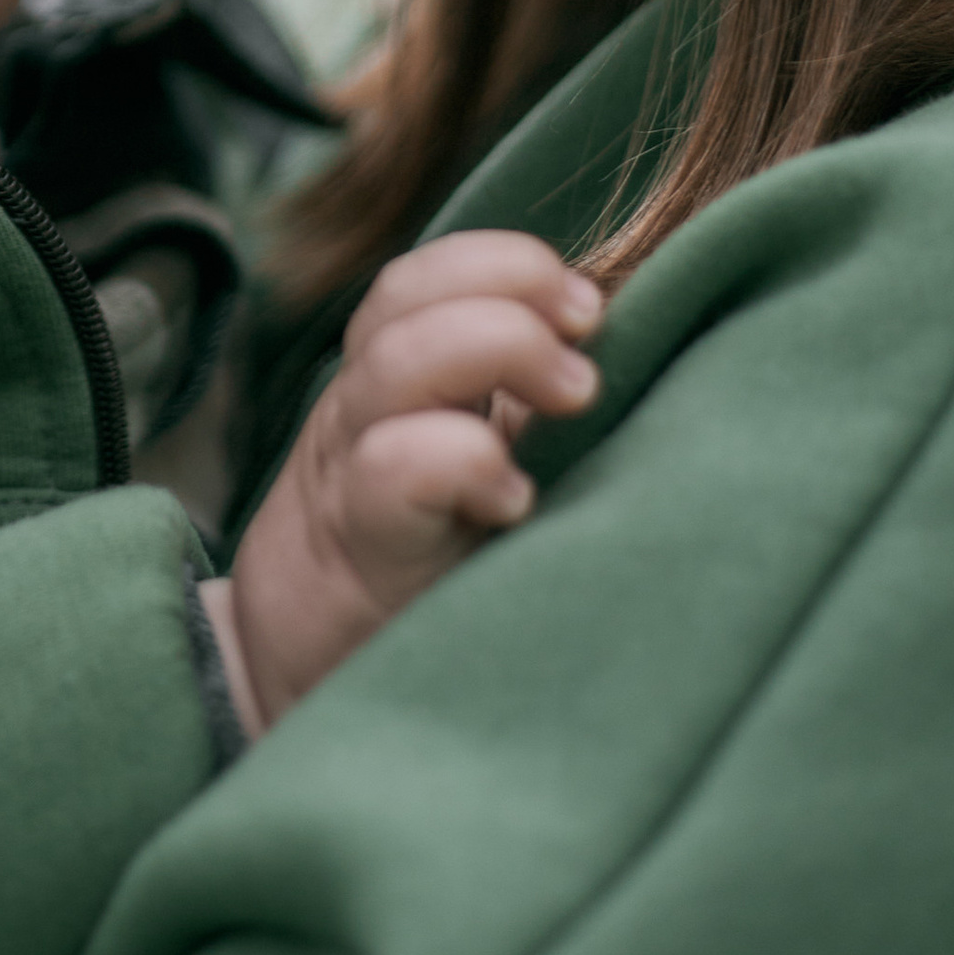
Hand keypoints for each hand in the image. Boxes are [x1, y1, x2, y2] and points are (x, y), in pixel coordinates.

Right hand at [198, 231, 602, 739]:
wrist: (309, 689)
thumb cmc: (426, 580)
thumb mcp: (477, 476)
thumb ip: (526, 418)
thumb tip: (644, 354)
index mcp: (395, 382)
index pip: (429, 275)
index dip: (508, 265)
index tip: (590, 308)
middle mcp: (365, 409)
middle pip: (405, 294)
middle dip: (510, 292)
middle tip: (585, 359)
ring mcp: (348, 471)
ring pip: (395, 360)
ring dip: (497, 349)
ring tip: (577, 398)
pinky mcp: (355, 547)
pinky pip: (393, 467)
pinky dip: (462, 460)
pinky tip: (514, 500)